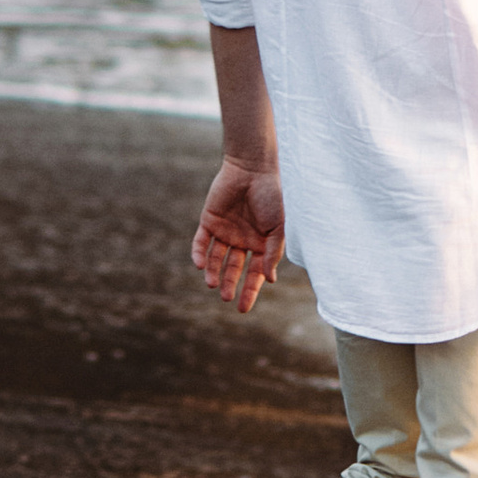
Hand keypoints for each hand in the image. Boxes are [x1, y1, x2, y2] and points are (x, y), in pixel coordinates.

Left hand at [192, 154, 284, 313]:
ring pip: (216, 259)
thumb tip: (269, 280)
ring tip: (213, 285)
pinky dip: (199, 254)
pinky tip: (200, 265)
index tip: (243, 308)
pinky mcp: (209, 221)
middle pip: (234, 269)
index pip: (254, 273)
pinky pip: (201, 242)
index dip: (250, 290)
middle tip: (227, 299)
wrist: (252, 169)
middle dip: (231, 285)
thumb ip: (272, 253)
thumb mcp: (278, 228)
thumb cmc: (271, 197)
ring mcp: (225, 231)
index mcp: (261, 244)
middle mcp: (242, 240)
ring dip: (214, 272)